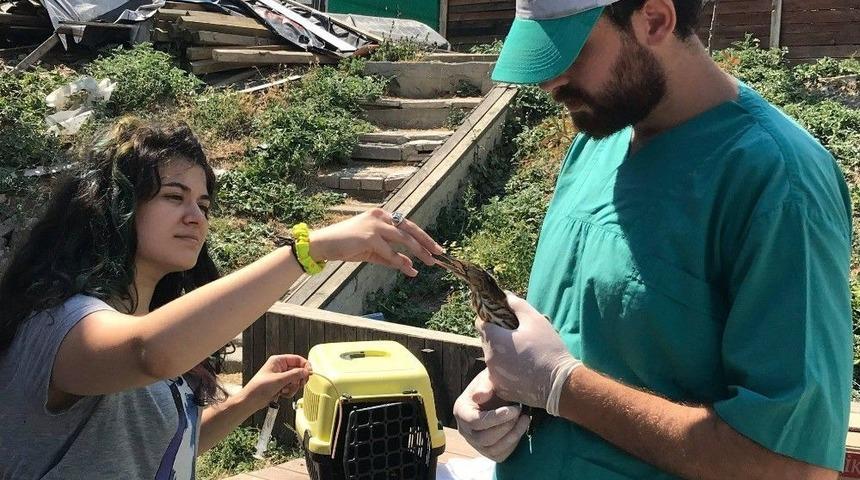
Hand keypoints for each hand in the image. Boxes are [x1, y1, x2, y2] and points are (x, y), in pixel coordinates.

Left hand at [240, 354, 311, 410]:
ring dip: (293, 387)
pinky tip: (282, 394)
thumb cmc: (258, 388)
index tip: (309, 373)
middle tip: (299, 384)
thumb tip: (305, 371)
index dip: (305, 366)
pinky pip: (291, 387)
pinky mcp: (280, 386)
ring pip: (295, 380)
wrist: (251, 401)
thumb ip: (294, 375)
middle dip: (298, 379)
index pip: (297, 359)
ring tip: (285, 390)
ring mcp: (281, 377)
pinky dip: (289, 392)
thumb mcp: (279, 380)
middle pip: (298, 370)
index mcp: (278, 361)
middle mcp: (280, 368)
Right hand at [308, 208, 443, 276]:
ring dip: (419, 251)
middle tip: (439, 253)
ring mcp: (375, 225)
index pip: (407, 224)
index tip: (434, 247)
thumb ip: (391, 258)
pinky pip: (390, 252)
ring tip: (430, 262)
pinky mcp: (370, 237)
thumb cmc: (345, 246)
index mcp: (381, 216)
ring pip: (404, 239)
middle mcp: (380, 217)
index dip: (422, 236)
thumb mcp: (372, 252)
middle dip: (426, 242)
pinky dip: (400, 261)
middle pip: (409, 229)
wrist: (322, 244)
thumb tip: (411, 266)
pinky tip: (409, 270)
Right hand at [453, 369, 530, 461]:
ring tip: (524, 418)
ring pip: (493, 448)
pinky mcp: (487, 451)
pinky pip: (500, 454)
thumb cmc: (492, 386)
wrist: (498, 395)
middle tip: (520, 411)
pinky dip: (514, 442)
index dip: (495, 418)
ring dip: (513, 434)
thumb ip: (484, 385)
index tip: (514, 409)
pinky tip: (521, 427)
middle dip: (506, 426)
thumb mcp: (488, 379)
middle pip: (484, 438)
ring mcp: (475, 443)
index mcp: (461, 411)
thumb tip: (478, 396)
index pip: (475, 421)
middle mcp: (465, 430)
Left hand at [476, 293, 581, 414]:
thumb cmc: (547, 348)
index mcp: (494, 339)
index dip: (490, 319)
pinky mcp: (501, 388)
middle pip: (487, 341)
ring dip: (503, 354)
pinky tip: (524, 368)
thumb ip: (517, 304)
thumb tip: (506, 296)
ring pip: (493, 358)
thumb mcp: (535, 319)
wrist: (559, 384)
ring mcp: (493, 375)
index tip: (502, 319)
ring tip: (524, 353)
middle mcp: (488, 358)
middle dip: (499, 337)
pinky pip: (499, 374)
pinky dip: (507, 370)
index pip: (480, 323)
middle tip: (519, 336)